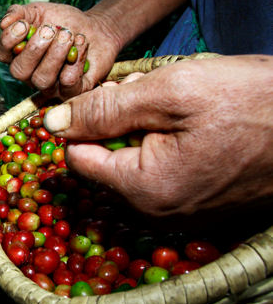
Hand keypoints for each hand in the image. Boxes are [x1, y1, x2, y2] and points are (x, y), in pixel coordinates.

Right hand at [0, 2, 121, 99]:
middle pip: (19, 71)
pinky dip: (76, 61)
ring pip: (42, 80)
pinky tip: (81, 43)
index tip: (24, 24)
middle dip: (35, 49)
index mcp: (17, 55)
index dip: (9, 40)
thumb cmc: (64, 22)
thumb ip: (20, 13)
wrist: (95, 27)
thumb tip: (4, 23)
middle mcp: (30, 74)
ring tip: (68, 35)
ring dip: (55, 55)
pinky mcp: (72, 90)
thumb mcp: (39, 11)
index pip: (2, 54)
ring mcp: (50, 85)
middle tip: (51, 30)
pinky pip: (68, 84)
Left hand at [43, 55, 272, 216]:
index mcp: (144, 188)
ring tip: (174, 107)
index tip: (107, 98)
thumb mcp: (169, 92)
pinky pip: (160, 174)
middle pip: (104, 163)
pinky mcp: (201, 204)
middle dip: (115, 125)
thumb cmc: (250, 102)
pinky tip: (189, 124)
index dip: (83, 124)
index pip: (78, 159)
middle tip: (147, 96)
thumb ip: (104, 110)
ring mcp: (181, 211)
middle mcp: (157, 210)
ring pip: (132, 166)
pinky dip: (163, 146)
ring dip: (140, 132)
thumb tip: (52, 123)